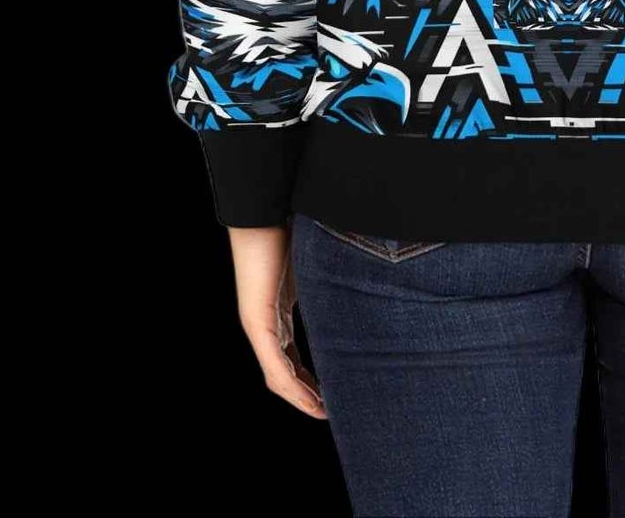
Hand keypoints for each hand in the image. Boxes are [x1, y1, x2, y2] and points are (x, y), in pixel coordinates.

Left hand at [228, 224, 325, 418]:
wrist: (265, 213)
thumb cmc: (293, 231)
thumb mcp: (319, 266)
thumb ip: (334, 281)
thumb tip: (367, 282)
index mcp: (278, 312)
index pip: (292, 356)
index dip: (311, 377)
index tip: (333, 390)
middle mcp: (265, 325)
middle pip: (285, 372)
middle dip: (307, 394)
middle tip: (330, 409)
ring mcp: (259, 326)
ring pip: (278, 375)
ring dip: (300, 397)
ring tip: (322, 411)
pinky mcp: (257, 323)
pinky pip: (274, 365)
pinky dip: (293, 386)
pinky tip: (311, 398)